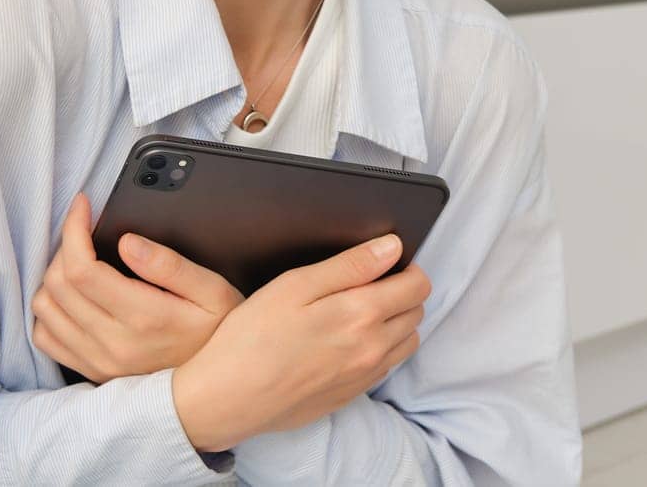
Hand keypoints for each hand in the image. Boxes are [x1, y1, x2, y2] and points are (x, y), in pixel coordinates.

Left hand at [30, 192, 244, 383]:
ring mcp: (98, 360)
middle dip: (65, 245)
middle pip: (58, 284)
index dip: (73, 229)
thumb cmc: (216, 332)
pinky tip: (72, 296)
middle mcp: (113, 342)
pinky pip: (46, 337)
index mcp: (143, 317)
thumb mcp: (212, 291)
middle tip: (86, 231)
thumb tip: (128, 242)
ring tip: (79, 260)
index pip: (82, 269)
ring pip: (46, 309)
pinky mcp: (91, 371)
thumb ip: (170, 264)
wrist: (217, 385)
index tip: (82, 206)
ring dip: (54, 276)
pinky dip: (50, 310)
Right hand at [171, 233, 430, 452]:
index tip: (389, 261)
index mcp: (361, 314)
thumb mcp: (296, 285)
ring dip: (398, 321)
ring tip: (363, 309)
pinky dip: (383, 347)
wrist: (230, 398)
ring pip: (407, 341)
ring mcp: (365, 376)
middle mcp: (373, 348)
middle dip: (404, 291)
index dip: (408, 267)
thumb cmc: (253, 337)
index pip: (417, 286)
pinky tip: (350, 340)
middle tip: (372, 281)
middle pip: (417, 312)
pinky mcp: (352, 395)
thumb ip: (350, 265)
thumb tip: (391, 247)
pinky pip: (387, 366)